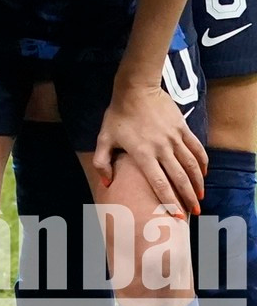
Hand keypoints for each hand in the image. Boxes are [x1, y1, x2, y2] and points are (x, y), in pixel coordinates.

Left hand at [92, 81, 206, 215]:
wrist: (135, 89)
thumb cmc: (118, 114)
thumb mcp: (104, 137)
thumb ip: (102, 161)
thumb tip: (106, 182)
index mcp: (142, 154)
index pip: (159, 184)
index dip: (169, 202)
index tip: (178, 217)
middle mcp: (162, 148)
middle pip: (179, 178)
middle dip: (188, 198)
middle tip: (195, 213)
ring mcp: (174, 138)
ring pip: (191, 166)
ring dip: (198, 183)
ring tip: (200, 197)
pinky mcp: (183, 128)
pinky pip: (197, 149)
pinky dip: (202, 163)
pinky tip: (204, 173)